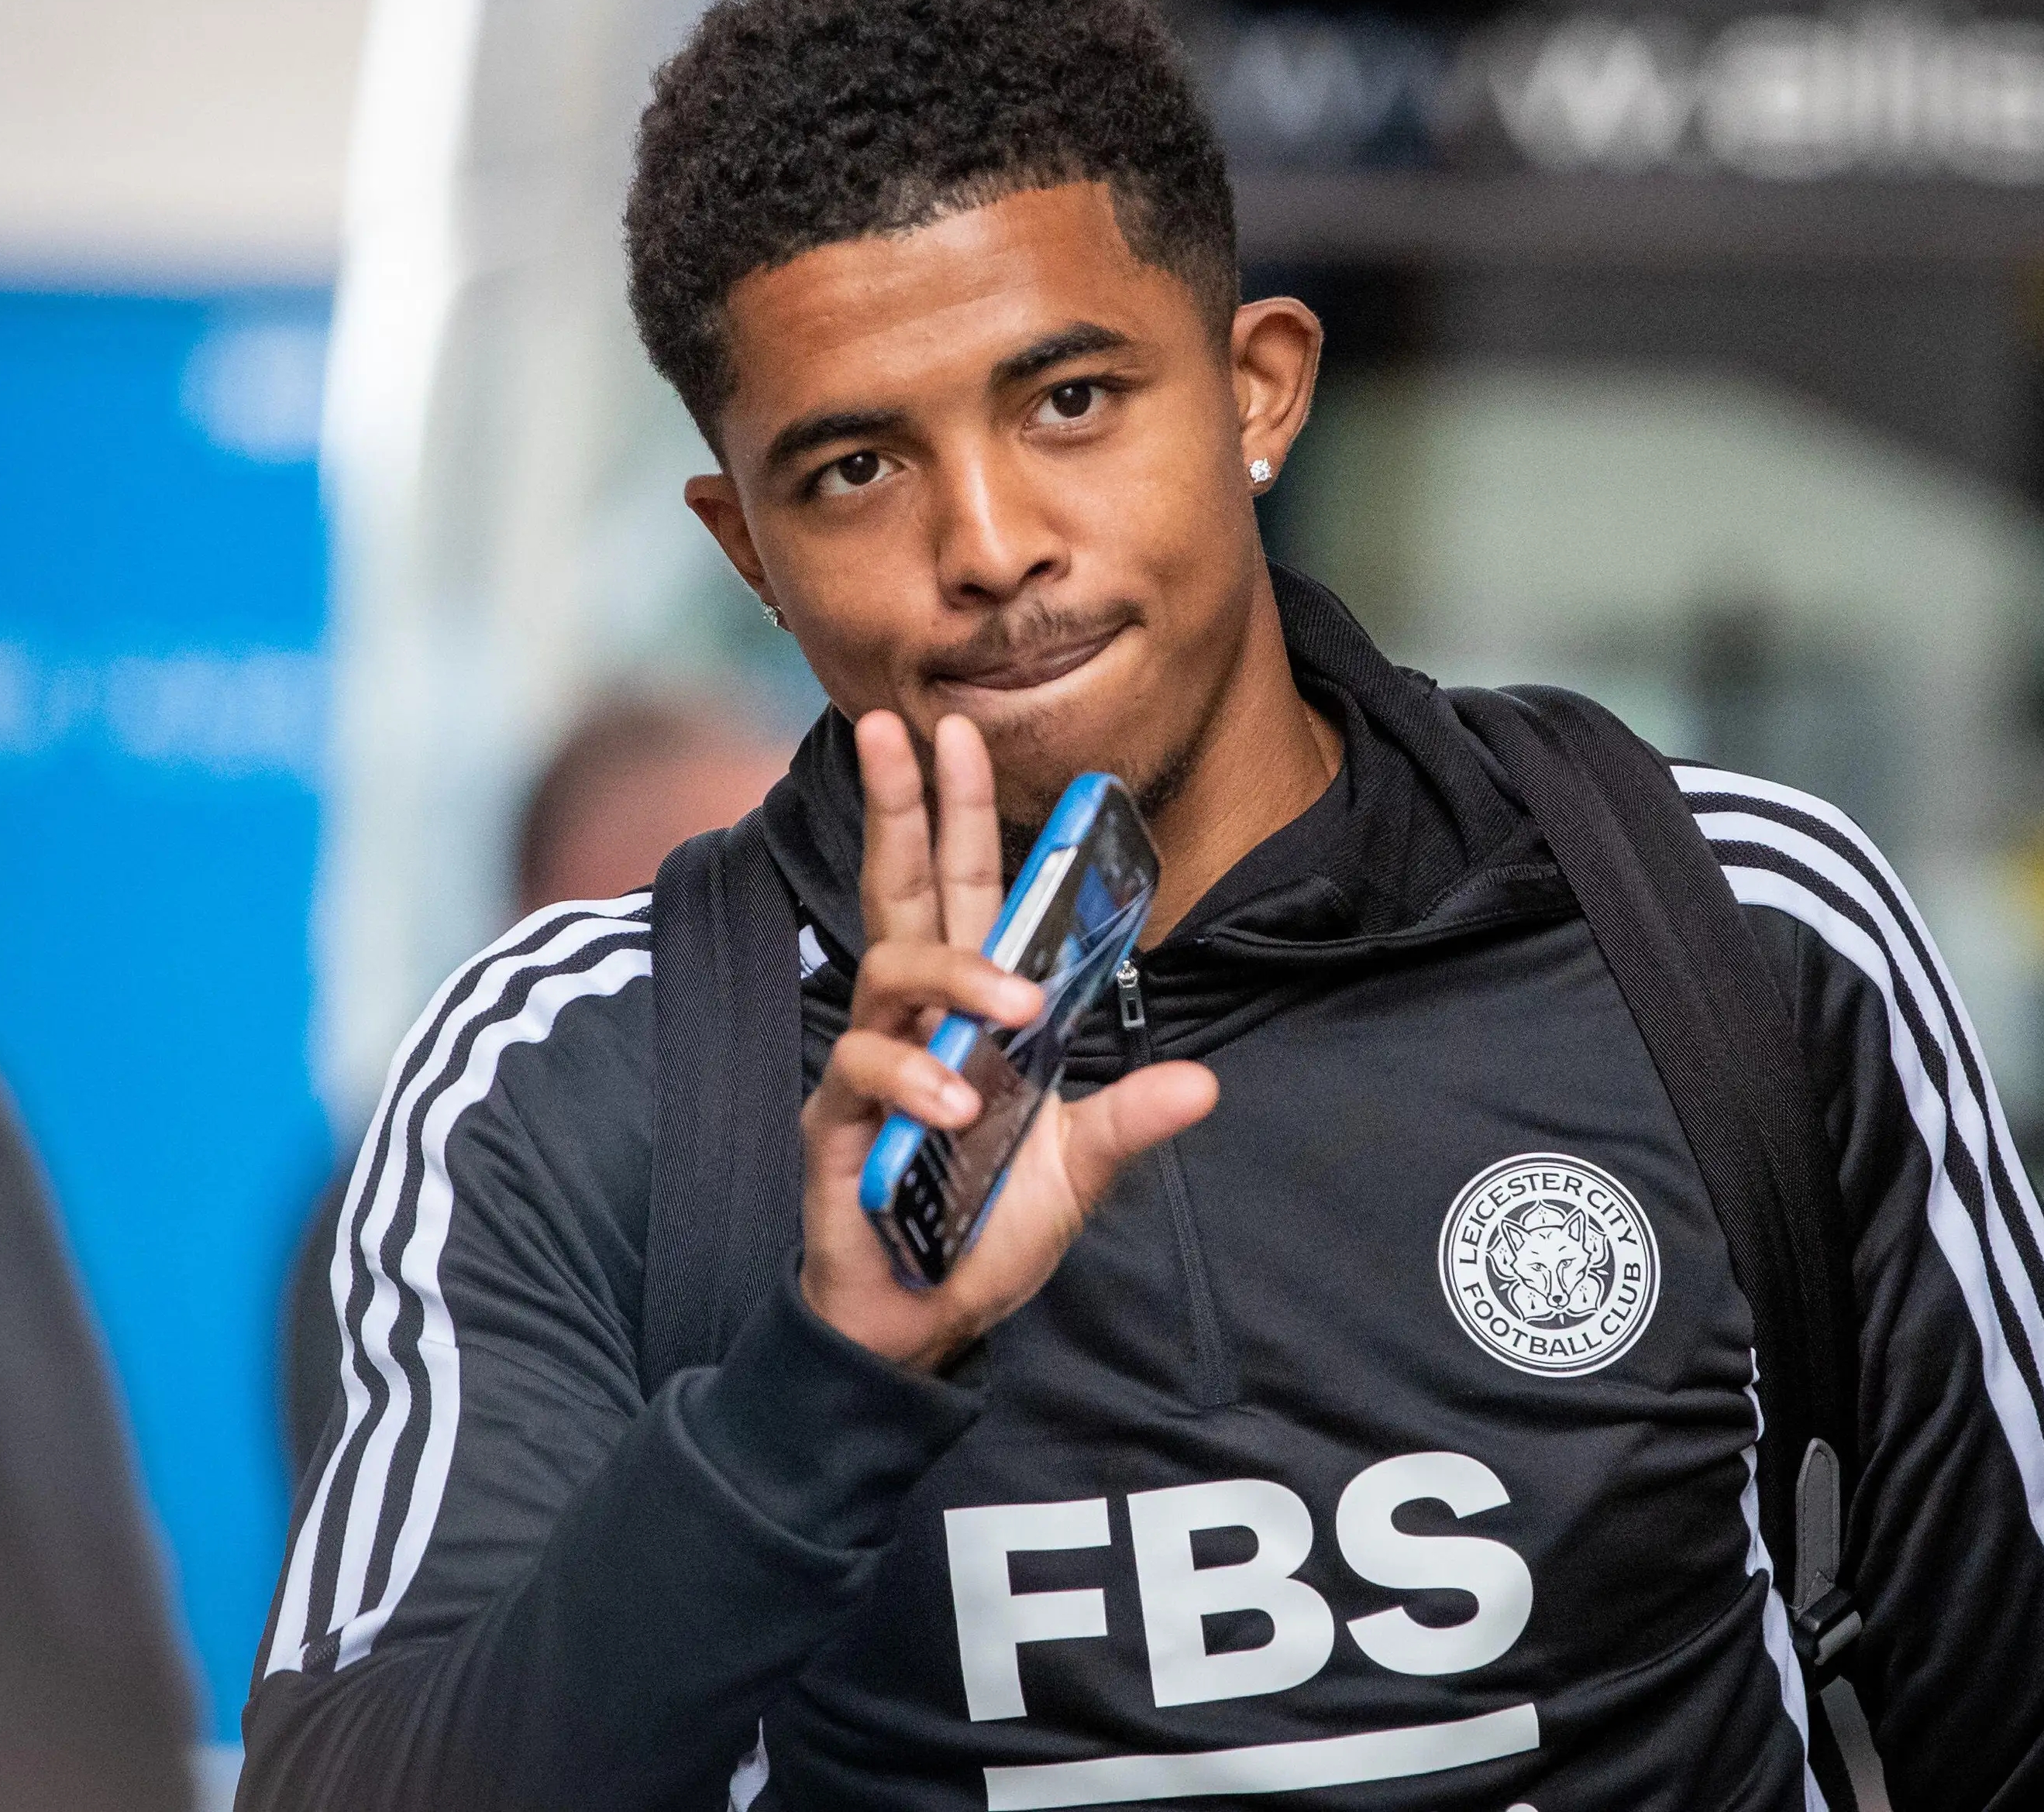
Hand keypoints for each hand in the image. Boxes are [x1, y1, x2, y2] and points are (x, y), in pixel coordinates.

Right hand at [796, 709, 1216, 1373]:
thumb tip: (1206, 1084)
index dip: (959, 812)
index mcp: (972, 1010)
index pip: (965, 888)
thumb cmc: (984, 1225)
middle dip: (901, 804)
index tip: (961, 733)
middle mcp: (916, 1017)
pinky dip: (916, 1080)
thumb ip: (1129, 1120)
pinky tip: (955, 1111)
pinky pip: (867, 1068)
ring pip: (893, 967)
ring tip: (1016, 1013)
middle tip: (897, 725)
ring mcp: (873, 1060)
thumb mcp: (1078, 1168)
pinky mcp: (838, 1115)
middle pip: (901, 885)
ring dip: (958, 975)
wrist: (922, 1318)